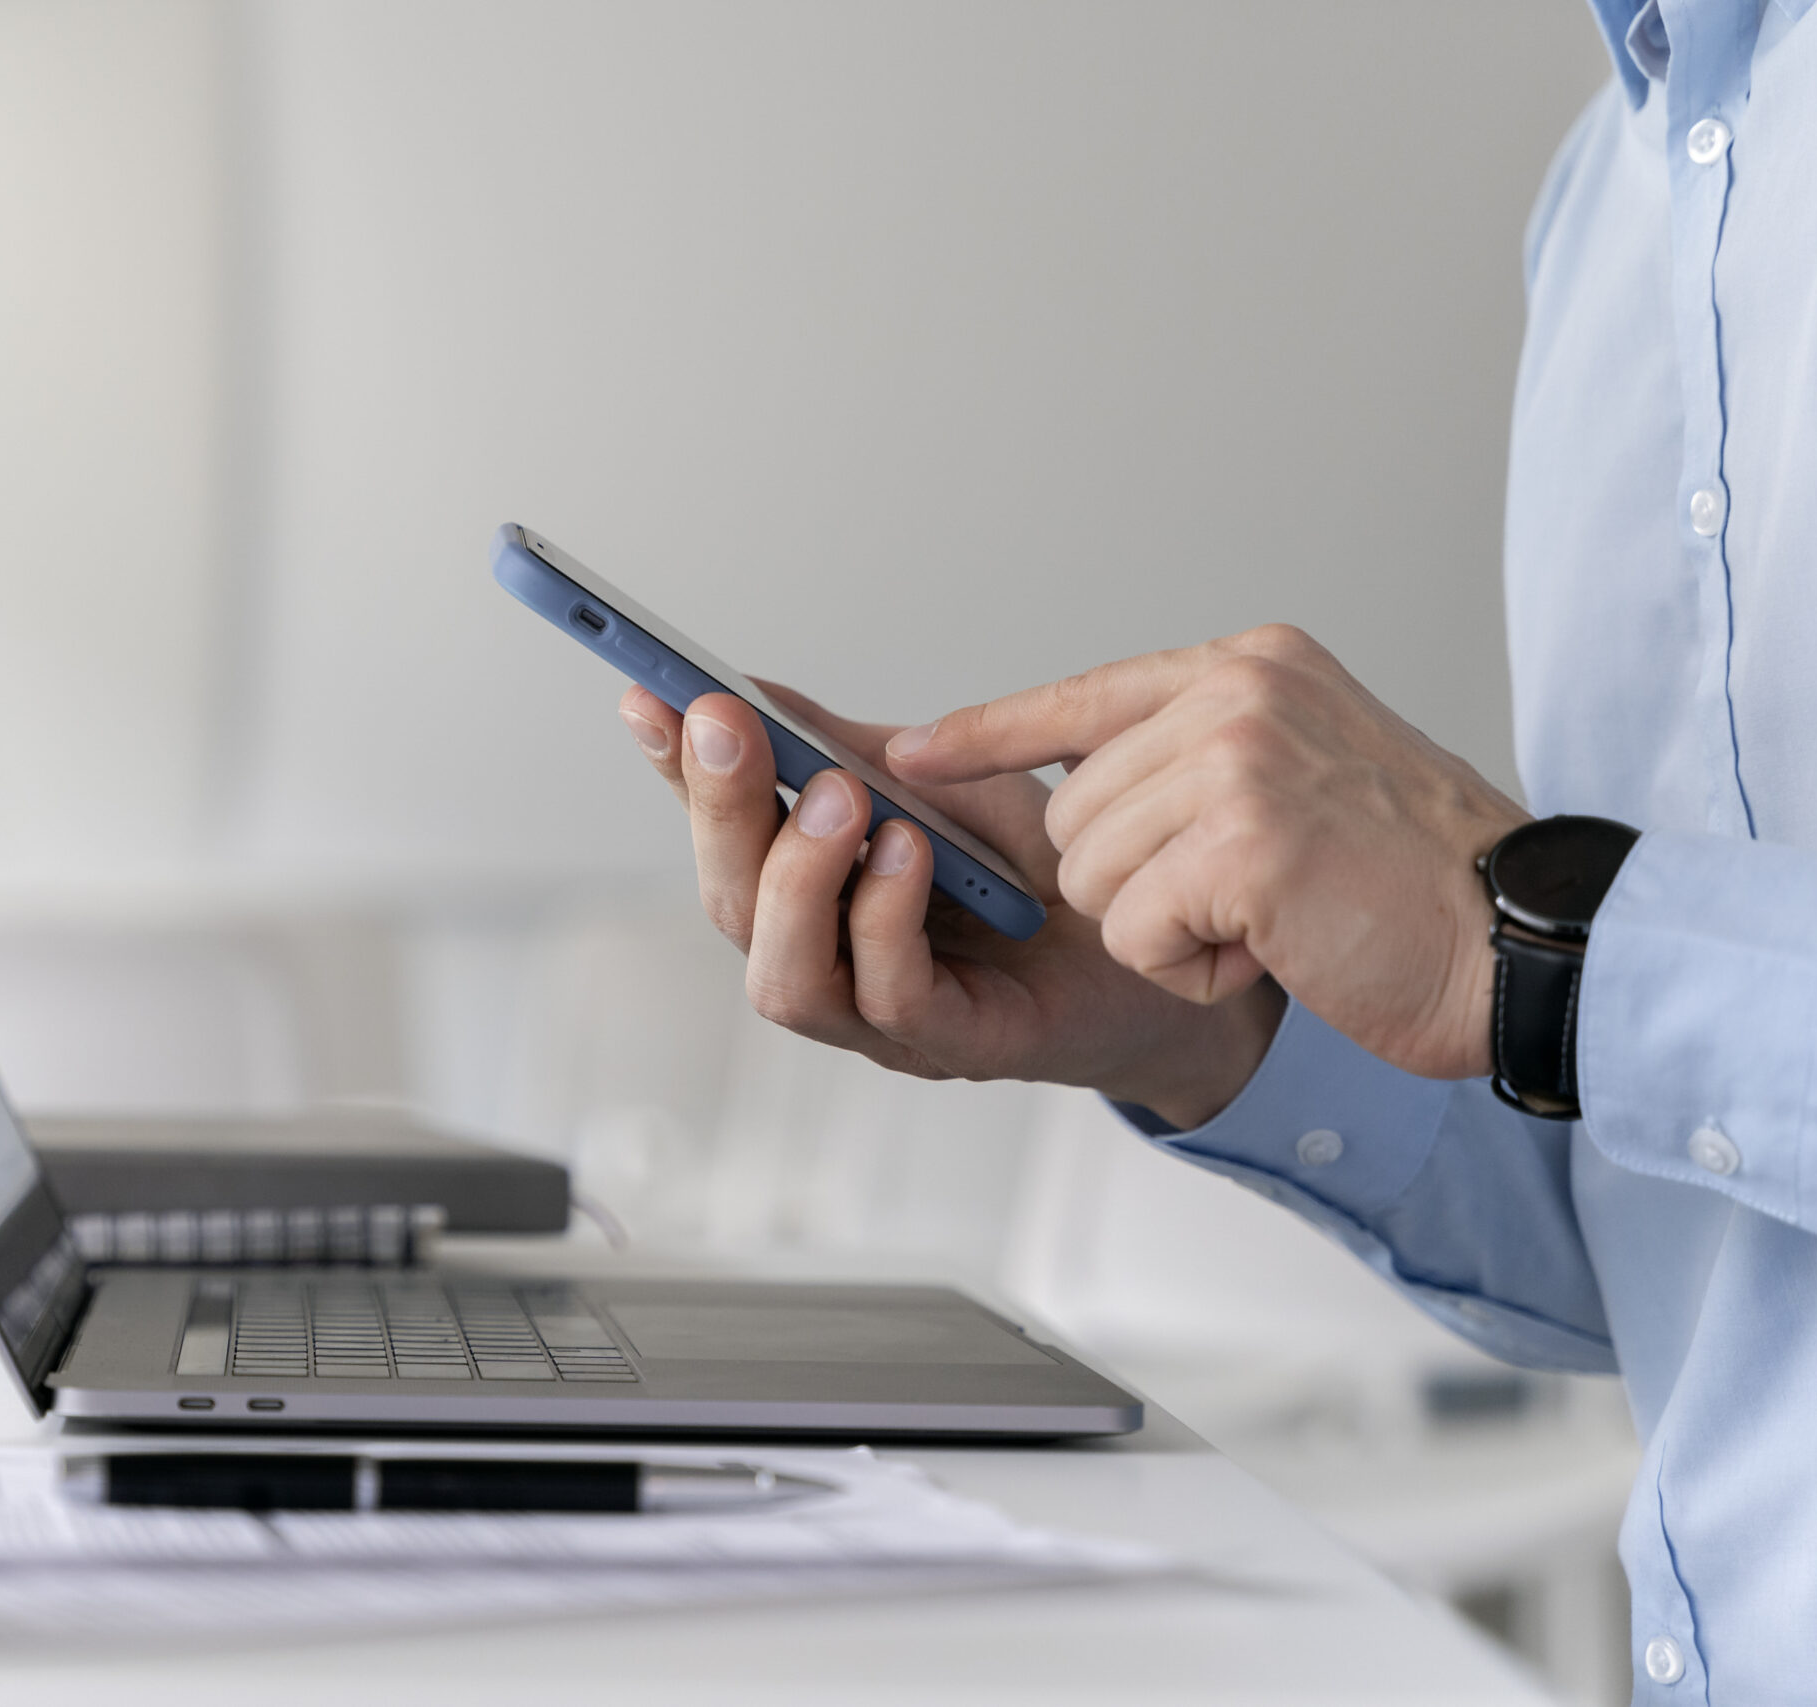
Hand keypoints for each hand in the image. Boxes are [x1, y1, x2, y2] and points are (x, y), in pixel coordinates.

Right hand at [618, 679, 1286, 1127]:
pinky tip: (907, 852)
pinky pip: (889, 997)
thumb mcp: (947, 784)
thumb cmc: (1051, 876)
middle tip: (724, 722)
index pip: (718, 833)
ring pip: (785, 975)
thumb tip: (752, 691)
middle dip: (719, 809)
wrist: (1168, 945)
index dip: (675, 770)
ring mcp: (883, 1018)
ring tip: (839, 799)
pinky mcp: (956, 1045)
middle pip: (730, 906)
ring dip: (797, 878)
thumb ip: (851, 749)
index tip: (648, 693)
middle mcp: (830, 960)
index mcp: (815, 893)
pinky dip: (883, 919)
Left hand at [884, 624, 1528, 1081]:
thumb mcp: (1306, 769)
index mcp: (1251, 664)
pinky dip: (1188, 967)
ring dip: (1164, 927)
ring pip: (1090, 874)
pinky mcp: (1237, 844)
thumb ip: (1200, 753)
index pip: (1082, 695)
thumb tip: (1075, 780)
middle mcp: (1237, 693)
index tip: (911, 754)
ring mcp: (1237, 761)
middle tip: (1247, 895)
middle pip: (1072, 811)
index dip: (990, 736)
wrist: (1524, 942)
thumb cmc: (1417, 881)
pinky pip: (1130, 930)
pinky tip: (1272, 950)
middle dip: (1131, 881)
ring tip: (1268, 918)